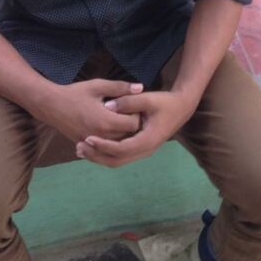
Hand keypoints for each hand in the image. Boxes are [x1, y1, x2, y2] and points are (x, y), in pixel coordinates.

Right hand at [41, 79, 143, 145]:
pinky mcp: (88, 146)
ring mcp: (94, 143)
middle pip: (128, 135)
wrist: (51, 105)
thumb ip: (120, 87)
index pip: (134, 124)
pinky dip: (111, 138)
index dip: (136, 113)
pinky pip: (106, 146)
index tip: (131, 103)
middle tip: (127, 110)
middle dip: (130, 123)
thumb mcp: (98, 86)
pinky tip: (108, 125)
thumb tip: (141, 87)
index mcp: (107, 122)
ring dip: (122, 132)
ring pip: (118, 143)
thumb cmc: (76, 93)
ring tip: (118, 117)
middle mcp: (102, 137)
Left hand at [75, 90, 194, 167]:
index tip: (88, 138)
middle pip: (116, 161)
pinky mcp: (139, 148)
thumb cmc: (165, 102)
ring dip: (99, 157)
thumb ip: (128, 101)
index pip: (121, 149)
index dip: (103, 145)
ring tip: (80, 149)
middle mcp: (145, 151)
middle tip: (78, 147)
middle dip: (96, 156)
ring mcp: (142, 152)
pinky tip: (92, 146)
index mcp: (147, 140)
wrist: (181, 108)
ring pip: (117, 161)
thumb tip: (108, 106)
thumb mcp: (148, 98)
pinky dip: (105, 153)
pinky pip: (120, 156)